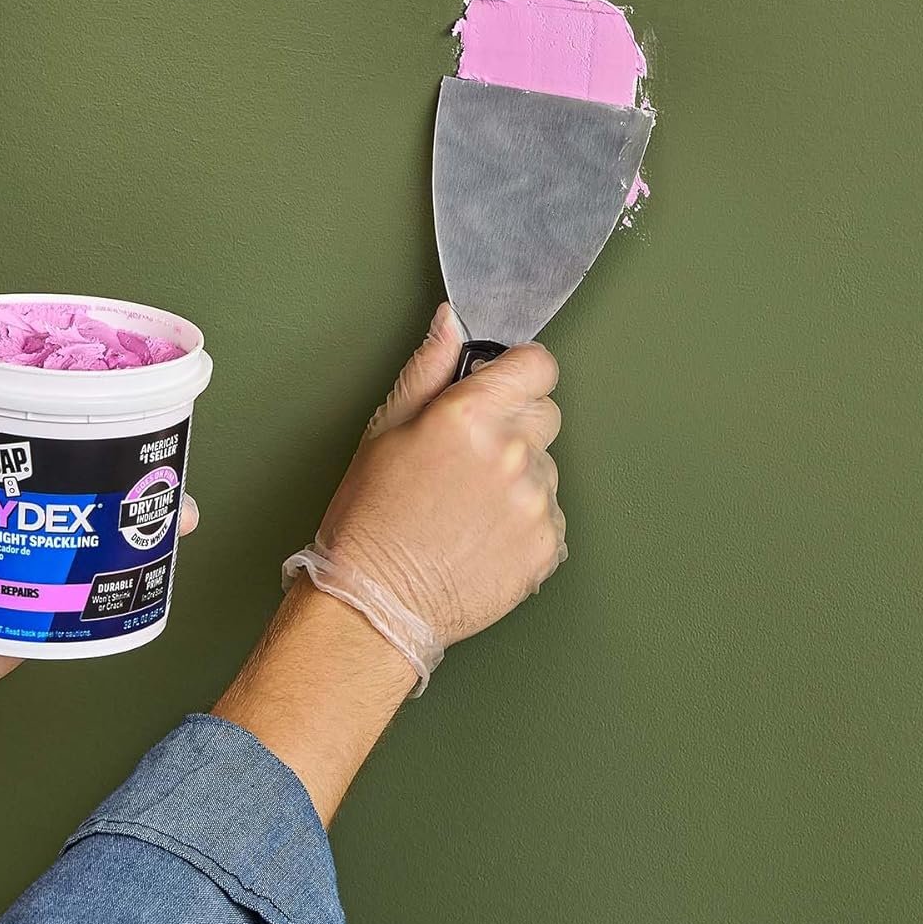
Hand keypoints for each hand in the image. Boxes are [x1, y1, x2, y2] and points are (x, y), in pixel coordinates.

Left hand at [0, 400, 200, 755]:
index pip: (26, 436)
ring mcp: (33, 561)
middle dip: (125, 464)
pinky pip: (89, 590)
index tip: (101, 387)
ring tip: (176, 507)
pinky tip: (153, 562)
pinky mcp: (43, 608)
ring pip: (96, 529)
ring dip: (142, 518)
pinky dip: (125, 577)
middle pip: (78, 479)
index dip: (64, 412)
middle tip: (155, 449)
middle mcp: (14, 515)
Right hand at [311, 303, 565, 653]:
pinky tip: (482, 536)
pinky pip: (550, 517)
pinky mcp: (548, 547)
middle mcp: (512, 454)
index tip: (502, 387)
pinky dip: (523, 524)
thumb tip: (450, 321)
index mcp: (471, 415)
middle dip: (515, 425)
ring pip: (547, 469)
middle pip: (546, 414)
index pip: (537, 366)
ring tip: (467, 507)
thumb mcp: (385, 428)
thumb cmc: (372, 517)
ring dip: (518, 478)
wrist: (377, 602)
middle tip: (468, 458)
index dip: (518, 373)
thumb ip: (428, 368)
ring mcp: (536, 503)